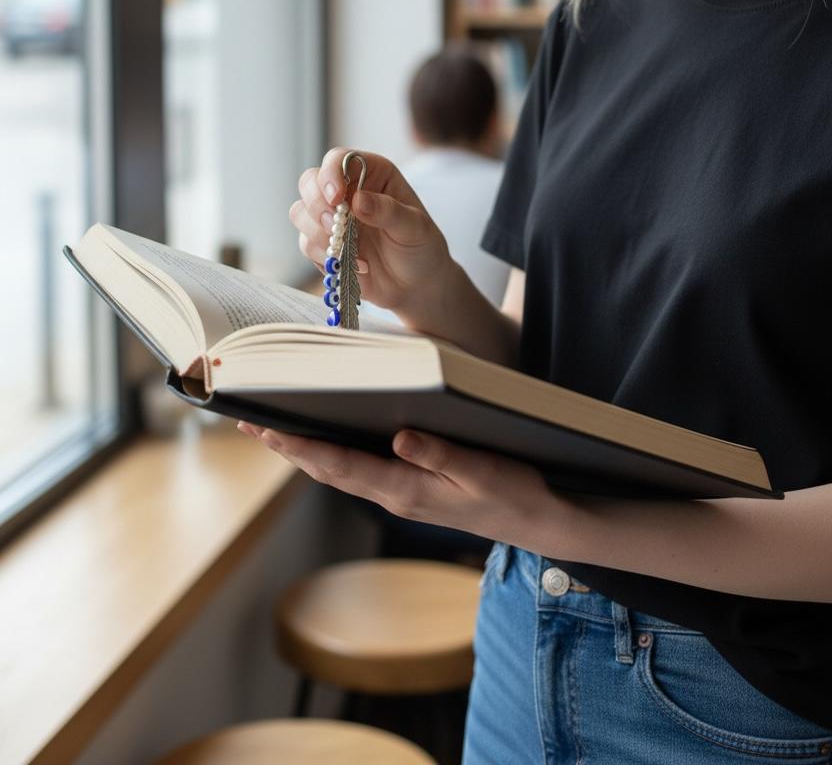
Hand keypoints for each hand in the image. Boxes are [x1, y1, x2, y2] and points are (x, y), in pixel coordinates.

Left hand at [236, 421, 568, 551]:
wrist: (537, 521)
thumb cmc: (513, 492)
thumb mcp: (482, 471)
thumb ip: (441, 455)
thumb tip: (400, 438)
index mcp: (406, 490)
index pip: (341, 466)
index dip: (302, 447)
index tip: (268, 430)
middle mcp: (394, 494)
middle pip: (328, 469)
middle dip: (288, 447)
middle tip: (248, 422)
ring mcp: (400, 493)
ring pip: (339, 470)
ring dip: (303, 451)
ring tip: (270, 428)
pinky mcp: (409, 487)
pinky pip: (358, 469)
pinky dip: (330, 453)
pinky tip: (321, 437)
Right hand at [289, 147, 452, 321]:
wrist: (417, 286)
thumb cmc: (422, 249)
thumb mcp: (415, 228)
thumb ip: (389, 211)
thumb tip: (358, 200)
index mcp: (373, 174)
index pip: (339, 159)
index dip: (330, 174)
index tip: (335, 198)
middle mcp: (348, 191)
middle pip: (309, 181)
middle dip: (316, 204)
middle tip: (334, 226)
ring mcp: (333, 217)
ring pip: (300, 212)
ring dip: (317, 233)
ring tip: (350, 252)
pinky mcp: (324, 243)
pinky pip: (305, 243)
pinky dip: (324, 256)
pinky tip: (356, 265)